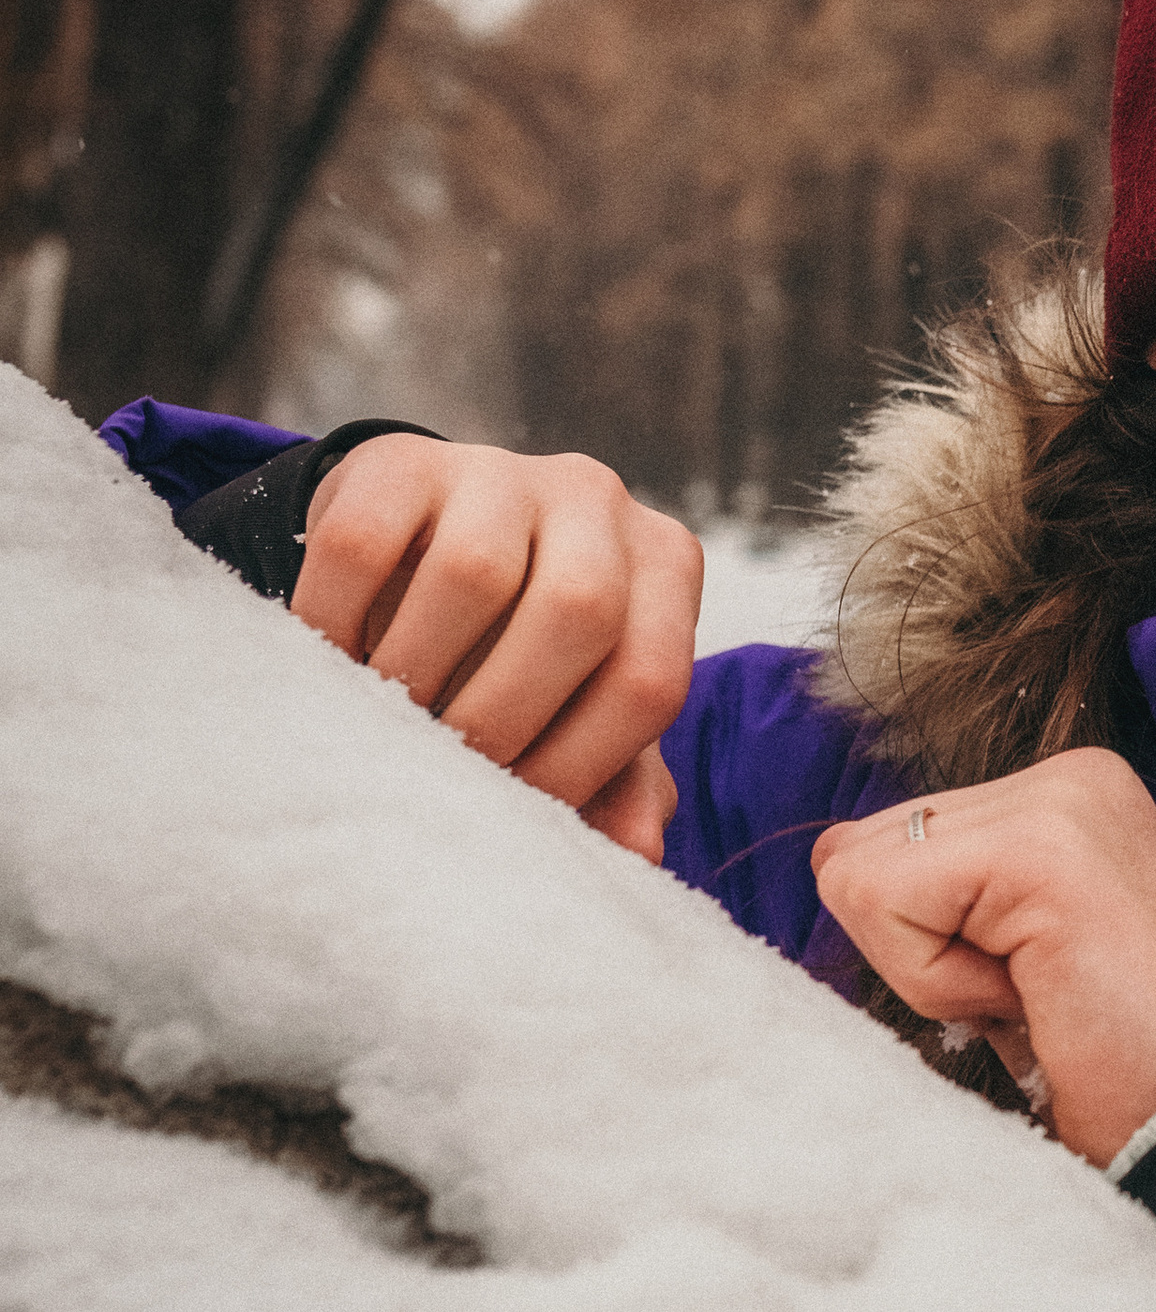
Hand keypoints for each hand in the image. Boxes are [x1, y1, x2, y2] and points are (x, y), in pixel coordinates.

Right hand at [293, 439, 701, 861]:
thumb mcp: (579, 706)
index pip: (649, 678)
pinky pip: (363, 546)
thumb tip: (638, 851)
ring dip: (419, 674)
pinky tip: (336, 666)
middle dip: (505, 718)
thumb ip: (619, 777)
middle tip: (449, 770)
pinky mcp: (400, 461)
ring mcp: (500, 469)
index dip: (586, 765)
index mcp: (663, 567)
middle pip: (577, 613)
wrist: (423, 544)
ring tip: (390, 725)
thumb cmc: (520, 652)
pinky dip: (339, 623)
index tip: (523, 813)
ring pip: (471, 574)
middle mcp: (598, 500)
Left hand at [810, 752, 1155, 1165]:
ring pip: (866, 878)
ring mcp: (1061, 801)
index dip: (933, 941)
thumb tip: (830, 856)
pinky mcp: (1038, 847)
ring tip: (1037, 995)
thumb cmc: (1109, 1062)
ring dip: (932, 972)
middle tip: (1035, 994)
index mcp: (1067, 793)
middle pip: (868, 849)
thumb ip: (928, 890)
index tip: (1035, 982)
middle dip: (925, 951)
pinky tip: (1030, 996)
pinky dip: (936, 981)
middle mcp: (1070, 776)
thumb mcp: (1003, 954)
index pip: (899, 837)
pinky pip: (885, 903)